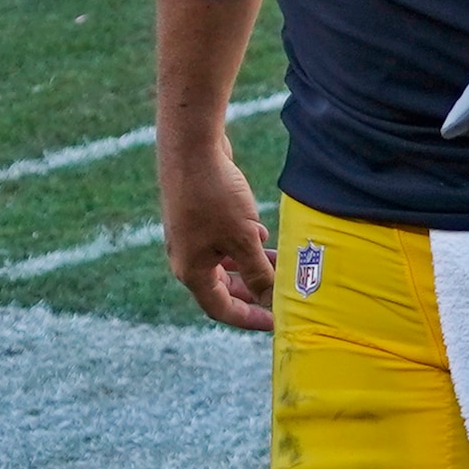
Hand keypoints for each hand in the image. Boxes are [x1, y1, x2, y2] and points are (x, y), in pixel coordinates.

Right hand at [157, 127, 274, 332]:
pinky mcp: (197, 215)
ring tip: (279, 262)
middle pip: (222, 287)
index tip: (276, 322)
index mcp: (192, 270)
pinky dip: (242, 242)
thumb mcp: (243, 238)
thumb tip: (270, 299)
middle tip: (280, 295)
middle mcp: (187, 256)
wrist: (191, 147)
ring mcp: (190, 235)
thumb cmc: (215, 195)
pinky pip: (222, 240)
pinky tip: (262, 232)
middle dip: (253, 292)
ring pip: (225, 261)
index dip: (249, 318)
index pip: (221, 309)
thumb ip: (258, 272)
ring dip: (251, 265)